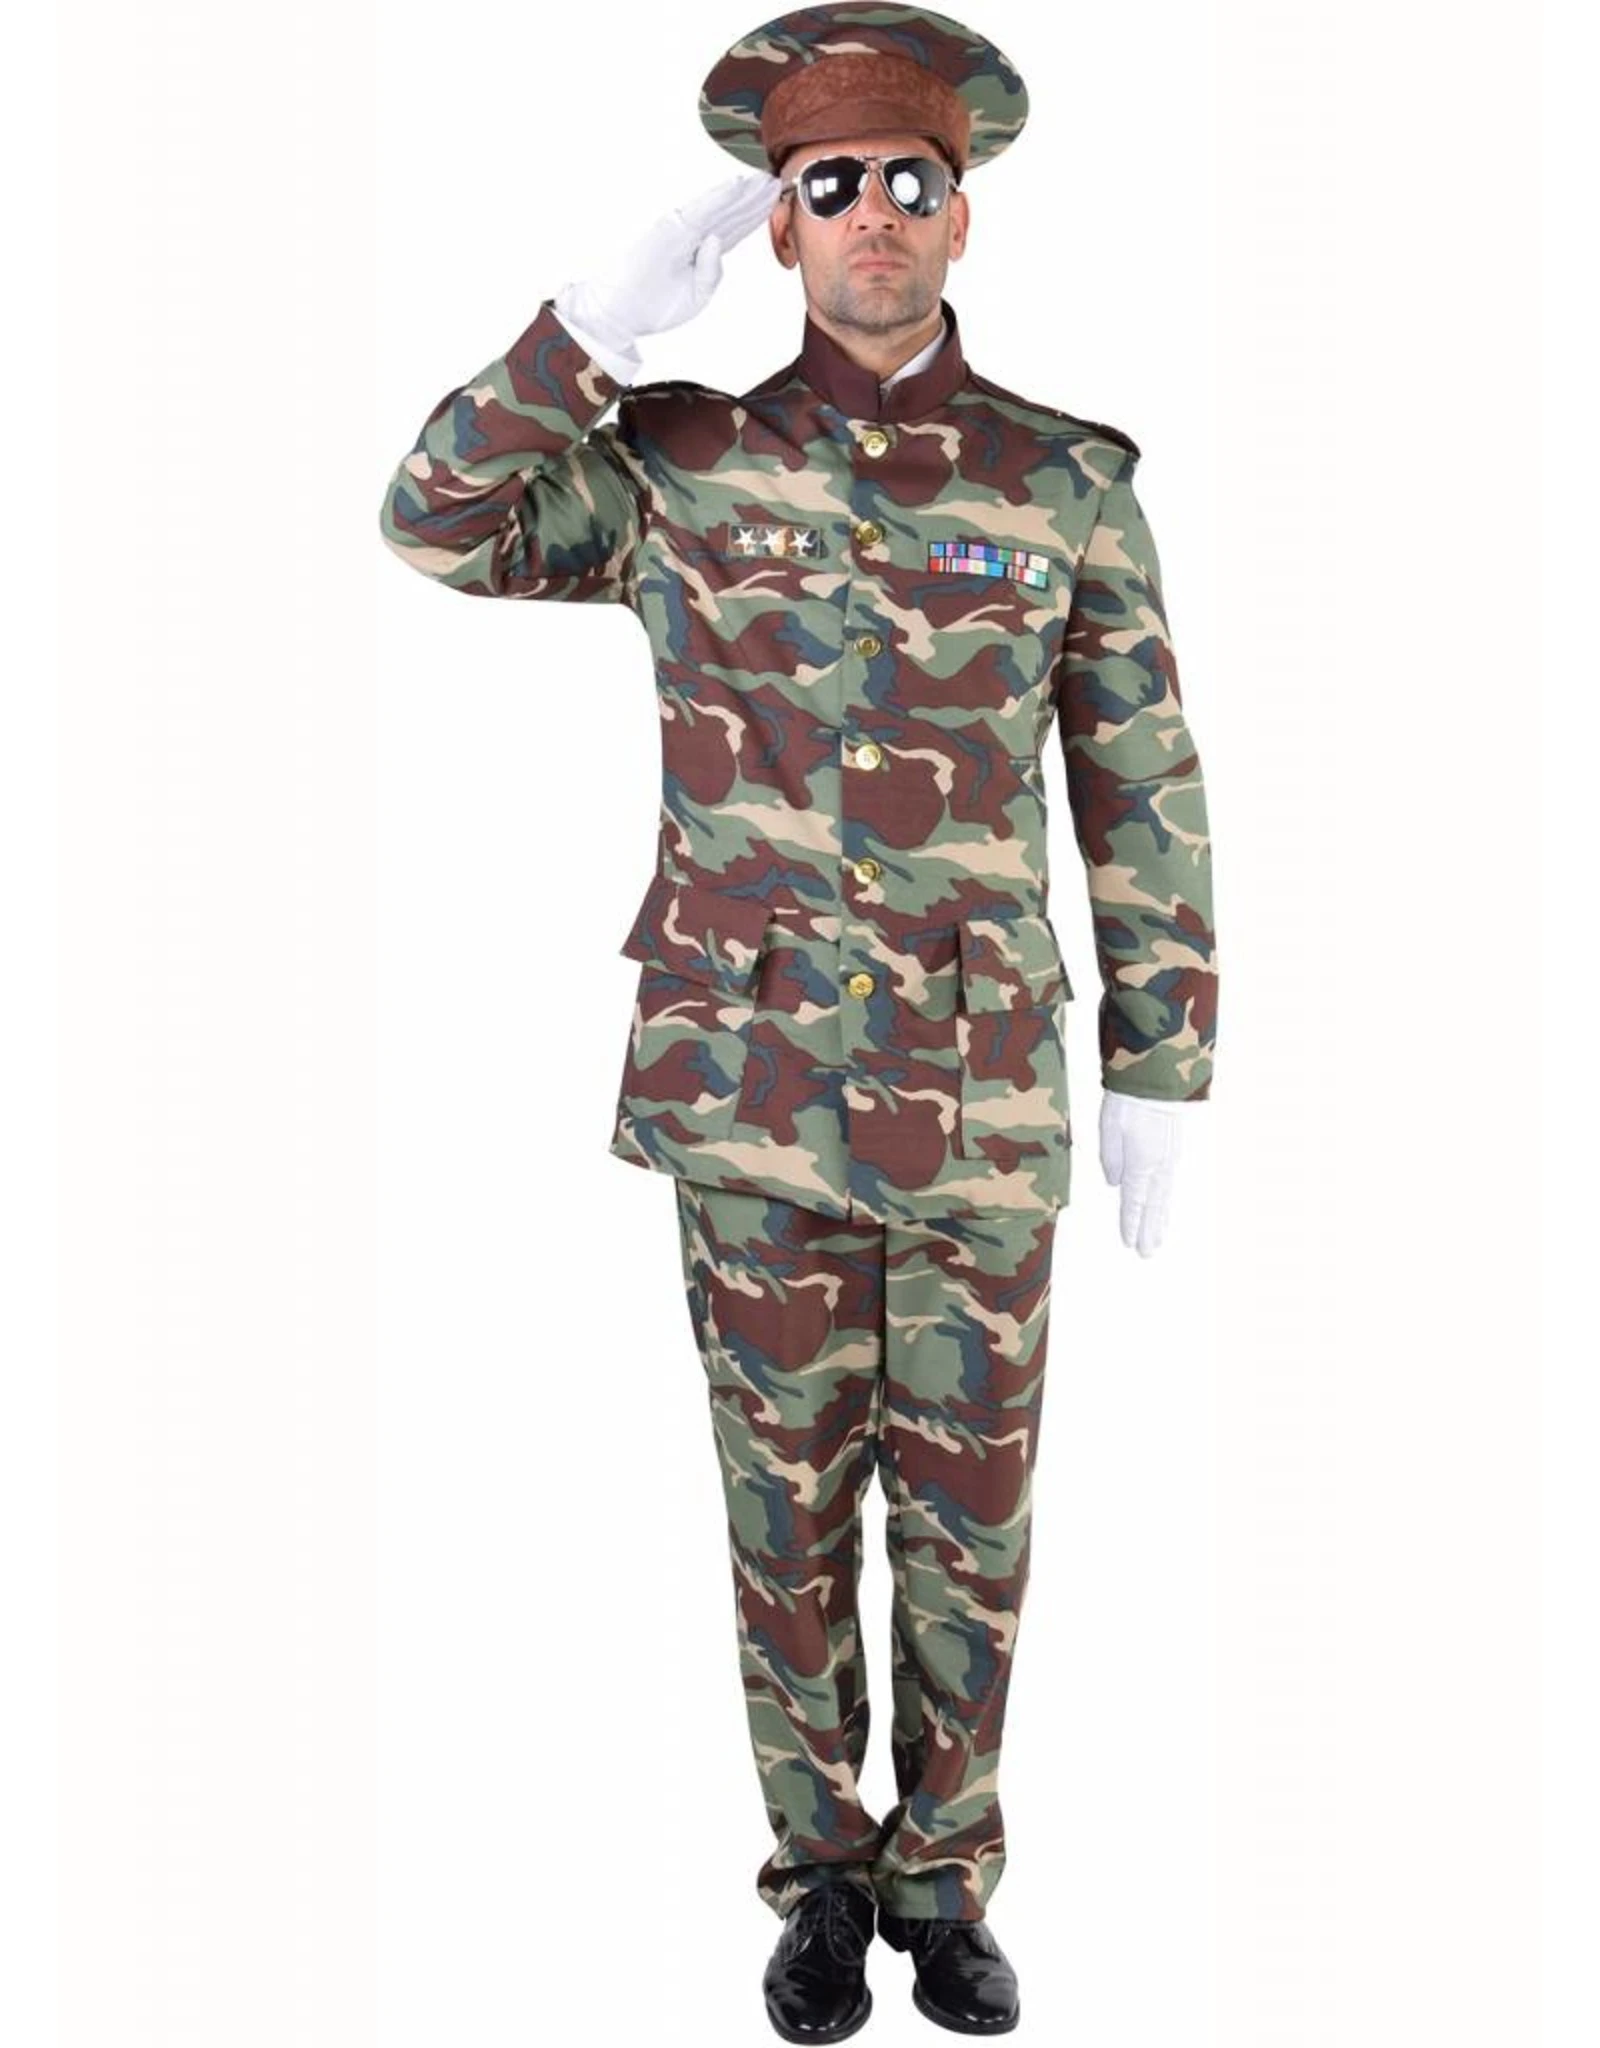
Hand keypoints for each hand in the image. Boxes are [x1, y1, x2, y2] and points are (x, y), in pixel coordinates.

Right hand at [555, 170, 781, 361]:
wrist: (622, 312)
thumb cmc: (654, 305)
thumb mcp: (697, 296)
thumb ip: (712, 272)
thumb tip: (718, 240)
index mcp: (702, 253)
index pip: (734, 229)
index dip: (755, 214)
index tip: (775, 200)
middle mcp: (694, 236)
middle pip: (731, 214)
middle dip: (754, 198)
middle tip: (777, 180)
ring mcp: (682, 229)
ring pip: (720, 207)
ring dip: (742, 192)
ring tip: (763, 178)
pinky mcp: (670, 228)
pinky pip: (699, 211)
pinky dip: (718, 197)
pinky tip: (736, 185)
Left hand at [1098, 1091, 1196, 1257]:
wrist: (1160, 1076)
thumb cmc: (1130, 1099)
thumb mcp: (1110, 1126)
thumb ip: (1111, 1158)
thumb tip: (1115, 1184)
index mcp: (1141, 1163)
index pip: (1135, 1202)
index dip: (1132, 1224)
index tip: (1130, 1244)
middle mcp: (1159, 1166)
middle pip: (1154, 1206)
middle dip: (1149, 1231)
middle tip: (1147, 1254)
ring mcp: (1170, 1158)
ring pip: (1164, 1196)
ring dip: (1161, 1219)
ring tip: (1158, 1238)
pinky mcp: (1174, 1149)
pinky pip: (1170, 1182)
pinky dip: (1166, 1199)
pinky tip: (1164, 1206)